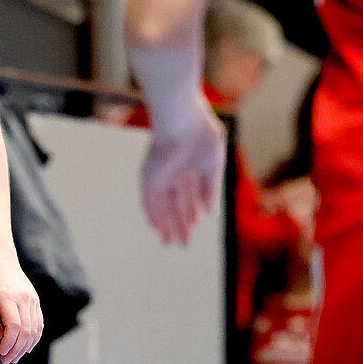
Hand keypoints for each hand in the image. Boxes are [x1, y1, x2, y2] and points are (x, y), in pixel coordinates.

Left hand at [0, 258, 43, 363]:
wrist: (1, 261)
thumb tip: (0, 336)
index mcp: (7, 298)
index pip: (14, 326)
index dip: (9, 343)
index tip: (1, 352)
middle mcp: (23, 299)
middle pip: (26, 330)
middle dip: (17, 349)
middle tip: (7, 360)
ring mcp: (32, 300)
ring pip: (35, 329)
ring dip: (26, 347)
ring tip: (15, 357)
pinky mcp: (36, 301)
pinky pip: (39, 323)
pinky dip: (34, 338)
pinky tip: (26, 348)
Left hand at [142, 95, 225, 246]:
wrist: (182, 119)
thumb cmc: (201, 135)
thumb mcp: (213, 165)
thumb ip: (211, 189)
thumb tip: (211, 213)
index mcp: (191, 165)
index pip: (191, 193)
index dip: (194, 210)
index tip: (197, 225)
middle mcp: (174, 171)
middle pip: (176, 203)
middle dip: (181, 222)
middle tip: (184, 243)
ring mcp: (161, 174)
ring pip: (162, 205)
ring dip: (167, 224)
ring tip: (170, 243)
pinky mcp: (149, 176)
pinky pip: (149, 200)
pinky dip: (153, 215)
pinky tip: (158, 229)